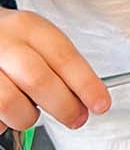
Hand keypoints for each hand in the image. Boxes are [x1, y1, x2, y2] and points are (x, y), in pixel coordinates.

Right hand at [0, 11, 110, 131]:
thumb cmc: (10, 42)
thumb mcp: (35, 39)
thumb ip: (59, 65)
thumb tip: (88, 98)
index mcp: (28, 27)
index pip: (63, 56)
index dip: (86, 84)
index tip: (101, 104)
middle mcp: (3, 42)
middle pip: (38, 80)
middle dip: (64, 106)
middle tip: (76, 118)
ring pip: (9, 103)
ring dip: (27, 117)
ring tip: (29, 113)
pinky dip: (2, 122)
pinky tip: (5, 113)